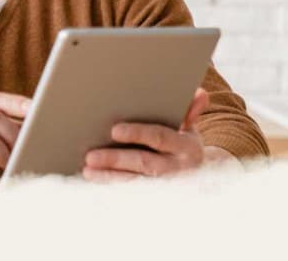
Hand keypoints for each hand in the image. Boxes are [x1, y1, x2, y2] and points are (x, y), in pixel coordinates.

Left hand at [83, 88, 210, 181]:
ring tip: (87, 169)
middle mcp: (178, 168)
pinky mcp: (155, 195)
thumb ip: (189, 110)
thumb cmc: (182, 142)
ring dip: (110, 176)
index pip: (159, 137)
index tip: (114, 130)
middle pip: (145, 163)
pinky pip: (131, 192)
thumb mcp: (189, 127)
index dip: (137, 134)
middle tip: (91, 156)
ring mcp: (167, 184)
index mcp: (186, 146)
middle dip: (117, 159)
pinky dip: (111, 185)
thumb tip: (200, 93)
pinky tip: (93, 178)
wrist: (199, 174)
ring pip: (136, 182)